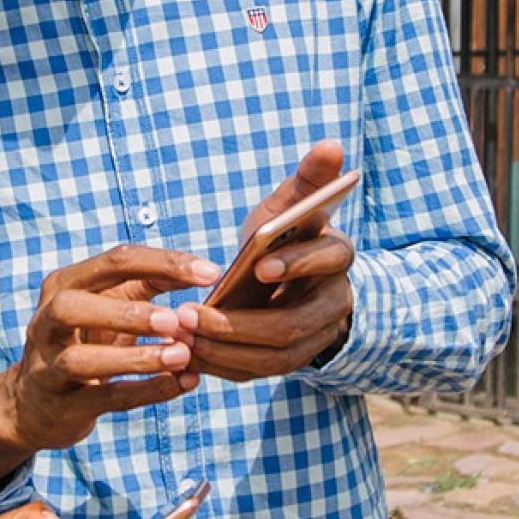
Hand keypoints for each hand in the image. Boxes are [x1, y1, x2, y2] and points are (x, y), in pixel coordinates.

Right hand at [0, 245, 218, 490]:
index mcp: (64, 284)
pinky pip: (104, 398)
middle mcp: (46, 321)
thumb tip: (204, 271)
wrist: (35, 404)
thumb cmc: (86, 341)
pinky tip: (180, 384)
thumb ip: (150, 284)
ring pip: (82, 360)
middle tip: (177, 321)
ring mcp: (46, 366)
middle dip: (128, 312)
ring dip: (135, 357)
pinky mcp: (61, 406)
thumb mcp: (111, 304)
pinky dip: (145, 391)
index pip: (113, 262)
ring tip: (181, 356)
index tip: (211, 273)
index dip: (163, 263)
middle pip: (73, 306)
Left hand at [188, 141, 356, 382]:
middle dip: (240, 325)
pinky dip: (222, 366)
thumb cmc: (286, 233)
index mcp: (337, 256)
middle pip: (293, 325)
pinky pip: (257, 372)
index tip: (257, 265)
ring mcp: (315, 339)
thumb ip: (308, 178)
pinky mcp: (290, 361)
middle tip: (191, 315)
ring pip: (275, 357)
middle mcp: (334, 304)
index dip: (296, 263)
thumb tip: (331, 145)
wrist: (286, 277)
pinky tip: (187, 354)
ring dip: (225, 349)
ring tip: (181, 334)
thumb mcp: (291, 204)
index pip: (327, 259)